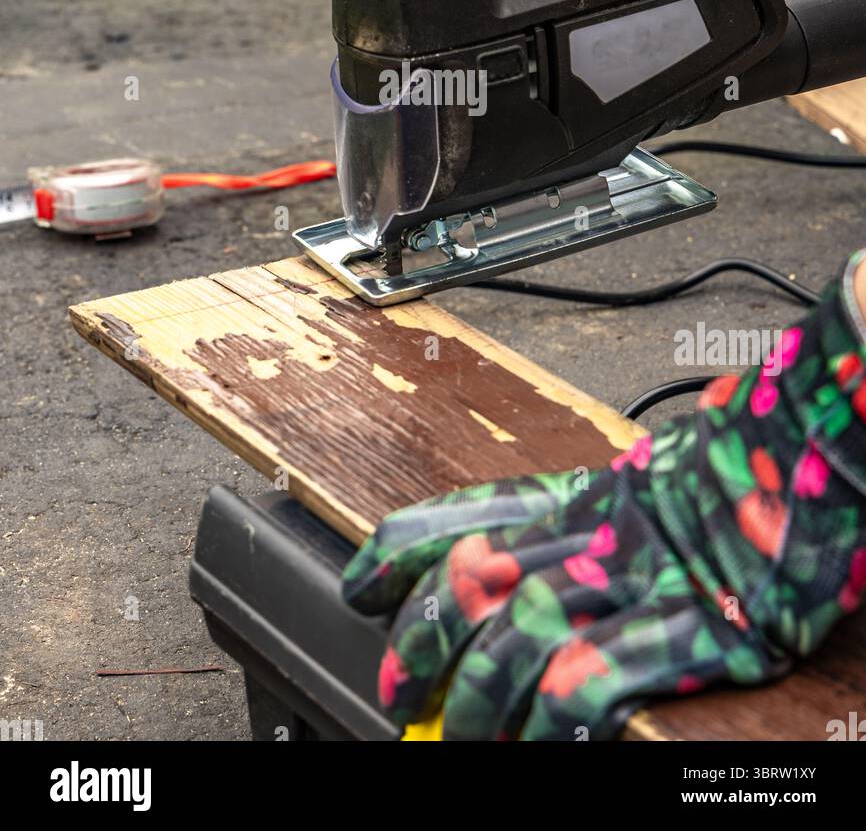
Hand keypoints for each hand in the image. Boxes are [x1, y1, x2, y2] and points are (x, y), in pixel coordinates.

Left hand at [343, 255, 865, 740]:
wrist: (817, 449)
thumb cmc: (741, 471)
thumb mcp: (651, 482)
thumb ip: (594, 517)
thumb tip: (532, 557)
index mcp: (584, 495)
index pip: (469, 514)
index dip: (403, 551)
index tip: (362, 582)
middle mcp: (595, 534)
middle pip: (478, 580)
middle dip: (423, 639)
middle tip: (395, 684)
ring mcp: (639, 580)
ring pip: (520, 637)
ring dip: (476, 696)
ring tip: (456, 733)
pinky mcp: (690, 630)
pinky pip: (599, 679)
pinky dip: (555, 720)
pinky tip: (536, 744)